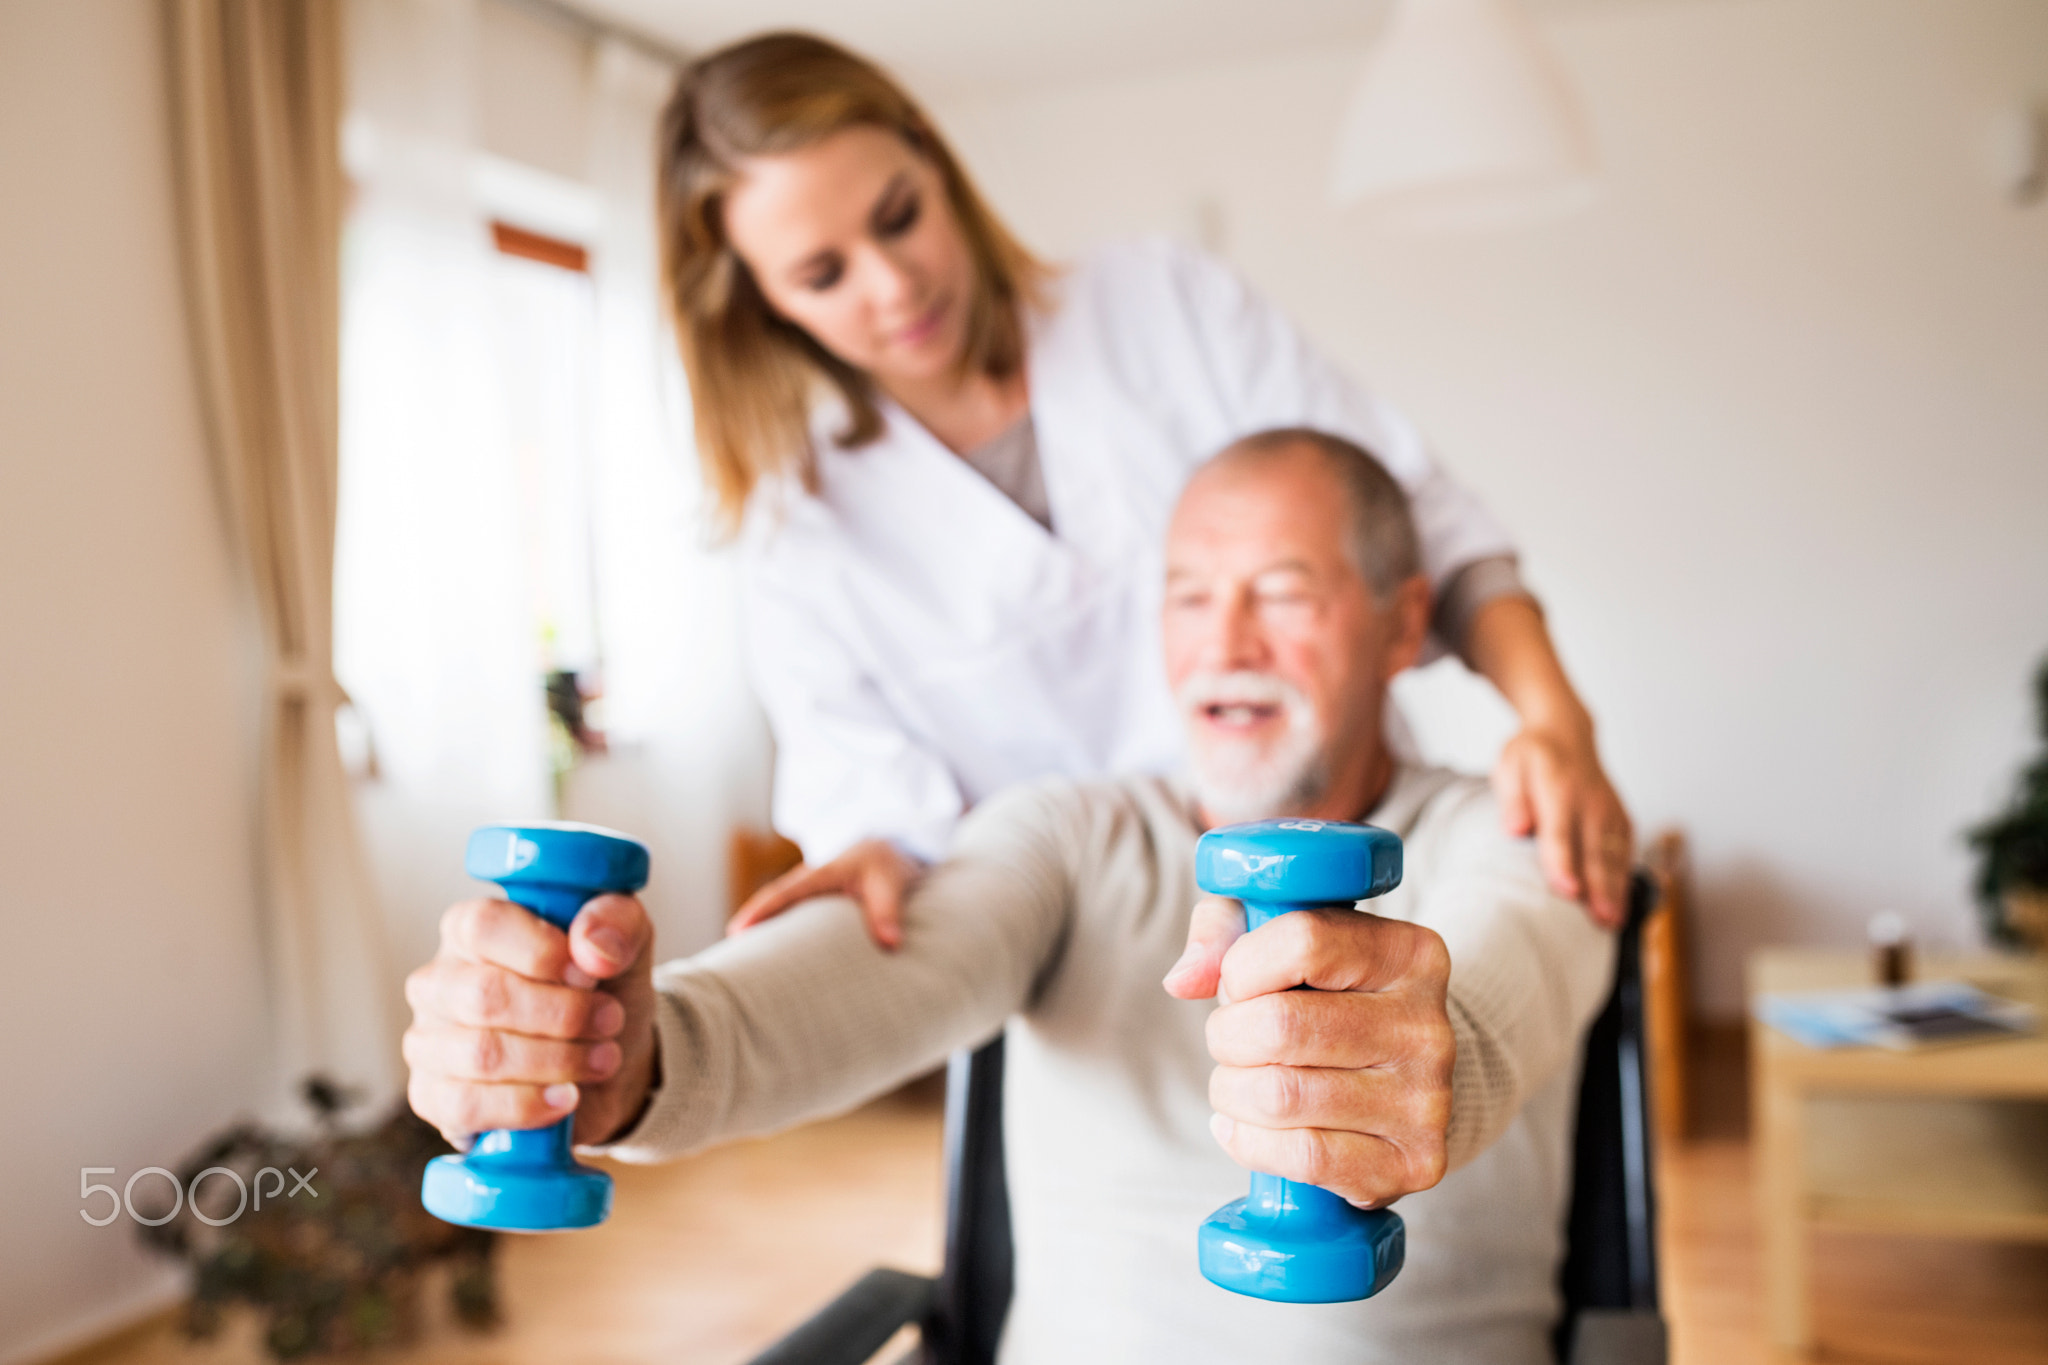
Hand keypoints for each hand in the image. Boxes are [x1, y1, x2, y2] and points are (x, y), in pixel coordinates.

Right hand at [404, 893, 657, 1148]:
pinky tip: (566, 1098)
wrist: (606, 1061)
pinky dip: (528, 1105)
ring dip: (558, 1060)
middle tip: (610, 1020)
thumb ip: (617, 922)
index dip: (541, 952)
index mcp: (471, 929)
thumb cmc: (601, 989)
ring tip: (603, 1058)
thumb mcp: (625, 940)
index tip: (590, 973)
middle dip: (563, 1014)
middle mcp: (438, 982)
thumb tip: (591, 945)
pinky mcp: (433, 1098)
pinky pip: (467, 1106)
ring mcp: (428, 1042)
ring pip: (482, 1054)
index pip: (483, 926)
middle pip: (485, 995)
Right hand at [727, 838, 925, 949]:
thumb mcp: (889, 882)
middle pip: (770, 904)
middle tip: (727, 956)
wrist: (889, 850)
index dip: (760, 911)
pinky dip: (778, 936)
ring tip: (741, 965)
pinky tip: (773, 962)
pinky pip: (790, 919)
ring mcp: (808, 895)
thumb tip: (890, 943)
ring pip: (777, 912)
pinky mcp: (815, 907)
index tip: (738, 931)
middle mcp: (807, 883)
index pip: (783, 892)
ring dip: (761, 933)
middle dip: (748, 925)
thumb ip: (888, 911)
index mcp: (820, 874)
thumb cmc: (885, 864)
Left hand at [1162, 896, 1453, 1207]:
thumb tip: (1183, 980)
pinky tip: (1246, 1128)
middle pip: (1280, 1026)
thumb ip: (1224, 932)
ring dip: (1231, 1092)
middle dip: (1227, 1037)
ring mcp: (1427, 1101)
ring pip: (1280, 1096)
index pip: (1303, 941)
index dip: (1242, 967)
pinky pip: (1302, 1157)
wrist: (1401, 1084)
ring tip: (1240, 1084)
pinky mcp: (1414, 1164)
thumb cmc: (1328, 1001)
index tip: (1239, 985)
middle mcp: (1428, 1026)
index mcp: (1410, 954)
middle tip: (1232, 1042)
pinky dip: (1250, 1143)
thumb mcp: (1281, 939)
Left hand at [1492, 723, 1633, 927]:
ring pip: (1614, 854)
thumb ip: (1513, 798)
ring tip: (1614, 921)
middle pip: (1594, 850)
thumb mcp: (1510, 765)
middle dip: (1599, 887)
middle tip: (1600, 921)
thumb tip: (1515, 829)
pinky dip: (1626, 877)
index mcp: (1558, 789)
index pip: (1560, 832)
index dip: (1564, 862)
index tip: (1568, 890)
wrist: (1565, 732)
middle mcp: (1590, 802)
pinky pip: (1626, 850)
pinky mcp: (1620, 818)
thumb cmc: (1532, 755)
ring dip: (1616, 889)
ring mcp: (1609, 810)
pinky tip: (1623, 905)